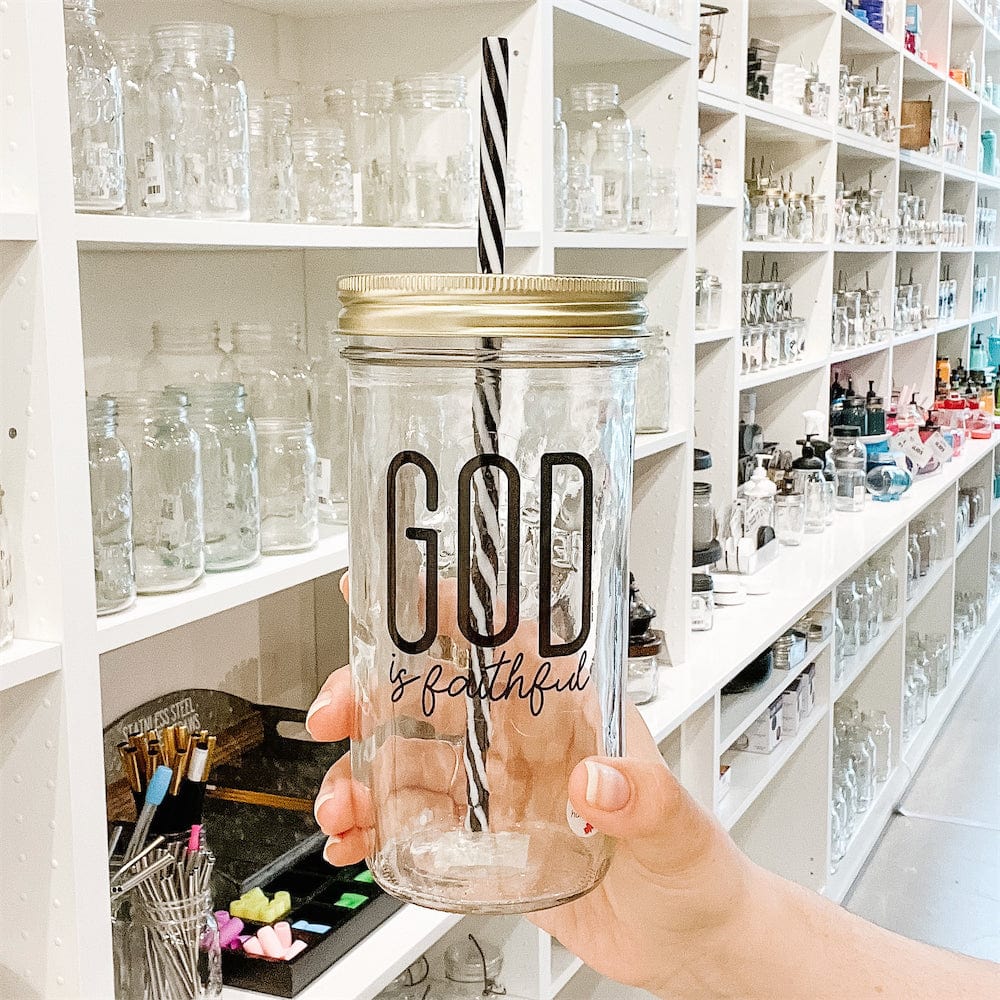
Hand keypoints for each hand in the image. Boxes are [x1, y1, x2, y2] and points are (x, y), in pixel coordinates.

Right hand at [307, 582, 755, 997]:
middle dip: (373, 696)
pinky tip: (355, 843)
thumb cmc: (694, 867)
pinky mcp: (483, 844)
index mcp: (569, 714)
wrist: (685, 940)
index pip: (505, 644)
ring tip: (339, 806)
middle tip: (335, 713)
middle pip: (435, 699)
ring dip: (364, 776)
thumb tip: (599, 779)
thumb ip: (646, 797)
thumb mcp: (678, 827)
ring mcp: (498, 793)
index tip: (397, 598)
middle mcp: (524, 744)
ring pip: (411, 765)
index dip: (450, 613)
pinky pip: (416, 826)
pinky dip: (377, 830)